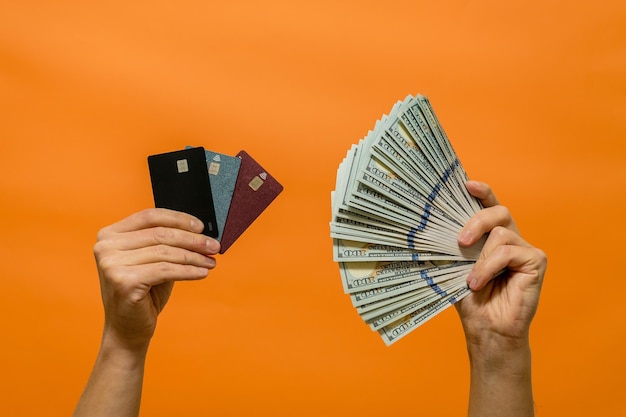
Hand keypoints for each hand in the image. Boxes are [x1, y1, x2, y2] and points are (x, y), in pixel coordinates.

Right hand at [93, 208, 219, 351]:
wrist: (127, 330)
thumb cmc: (143, 294)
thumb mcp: (153, 261)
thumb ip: (167, 243)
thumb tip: (199, 232)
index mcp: (110, 235)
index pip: (149, 216)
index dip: (178, 219)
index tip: (200, 227)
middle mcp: (106, 247)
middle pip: (160, 234)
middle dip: (192, 240)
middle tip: (214, 246)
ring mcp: (111, 264)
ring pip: (165, 252)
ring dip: (194, 256)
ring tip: (211, 261)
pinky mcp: (123, 281)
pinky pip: (166, 270)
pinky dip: (188, 270)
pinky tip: (202, 272)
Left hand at [456, 181, 546, 349]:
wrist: (486, 329)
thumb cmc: (470, 300)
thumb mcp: (453, 266)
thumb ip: (450, 245)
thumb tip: (426, 227)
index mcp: (491, 237)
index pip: (489, 206)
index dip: (481, 192)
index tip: (466, 184)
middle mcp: (511, 238)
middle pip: (498, 211)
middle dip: (477, 220)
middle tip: (460, 241)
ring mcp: (525, 248)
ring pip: (501, 234)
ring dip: (480, 259)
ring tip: (472, 280)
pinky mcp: (536, 260)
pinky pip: (509, 251)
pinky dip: (490, 267)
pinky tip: (481, 283)